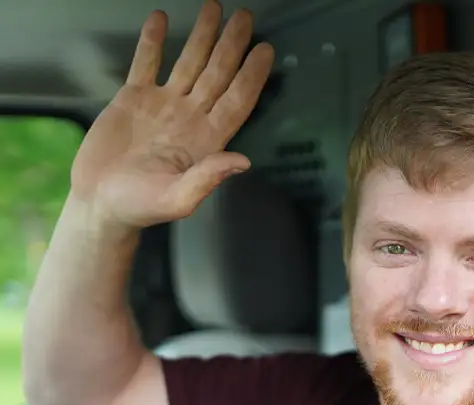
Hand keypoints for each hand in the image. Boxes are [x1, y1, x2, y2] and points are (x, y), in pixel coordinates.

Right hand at [70, 0, 273, 228]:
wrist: (100, 202)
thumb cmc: (140, 207)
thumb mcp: (178, 200)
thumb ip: (209, 178)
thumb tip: (243, 161)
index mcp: (206, 141)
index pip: (236, 102)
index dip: (252, 77)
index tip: (266, 51)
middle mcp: (190, 118)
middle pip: (218, 75)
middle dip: (232, 46)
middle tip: (246, 17)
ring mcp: (163, 106)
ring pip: (189, 63)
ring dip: (202, 37)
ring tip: (214, 8)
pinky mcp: (133, 99)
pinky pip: (146, 63)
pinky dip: (152, 42)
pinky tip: (162, 18)